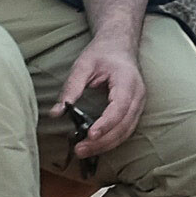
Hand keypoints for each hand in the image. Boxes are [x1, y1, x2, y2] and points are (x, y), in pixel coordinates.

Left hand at [57, 33, 147, 156]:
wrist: (120, 45)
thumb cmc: (102, 53)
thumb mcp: (83, 65)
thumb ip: (71, 88)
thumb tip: (56, 112)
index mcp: (127, 80)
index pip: (119, 107)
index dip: (106, 124)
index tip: (90, 135)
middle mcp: (138, 94)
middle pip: (124, 125)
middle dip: (102, 141)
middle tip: (79, 150)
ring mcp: (139, 104)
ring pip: (127, 131)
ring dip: (106, 145)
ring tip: (84, 151)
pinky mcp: (135, 110)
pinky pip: (126, 130)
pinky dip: (111, 140)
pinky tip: (94, 145)